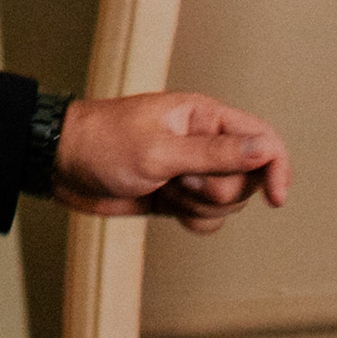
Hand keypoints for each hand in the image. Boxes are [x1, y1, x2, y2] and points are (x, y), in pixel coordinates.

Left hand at [51, 91, 291, 233]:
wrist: (60, 165)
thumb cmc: (102, 145)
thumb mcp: (159, 151)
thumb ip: (214, 154)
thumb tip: (265, 149)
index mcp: (204, 117)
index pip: (263, 139)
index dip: (276, 168)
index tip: (276, 199)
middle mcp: (204, 142)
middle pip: (246, 179)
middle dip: (215, 189)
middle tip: (177, 177)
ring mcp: (191, 170)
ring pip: (227, 202)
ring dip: (198, 204)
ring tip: (163, 188)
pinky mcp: (177, 194)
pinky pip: (207, 217)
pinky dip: (194, 219)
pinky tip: (168, 207)